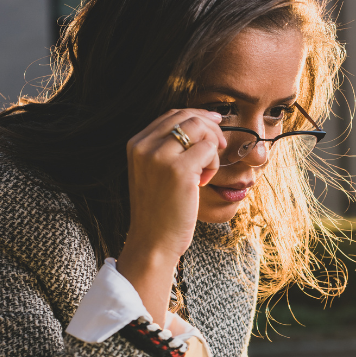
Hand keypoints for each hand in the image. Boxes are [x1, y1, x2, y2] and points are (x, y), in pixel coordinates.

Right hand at [118, 109, 225, 321]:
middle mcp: (144, 146)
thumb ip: (167, 148)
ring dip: (212, 147)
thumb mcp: (154, 172)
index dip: (197, 116)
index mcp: (136, 144)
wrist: (153, 241)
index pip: (171, 115)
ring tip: (206, 172)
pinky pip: (209, 149)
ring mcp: (160, 156)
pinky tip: (204, 182)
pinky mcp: (180, 170)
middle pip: (187, 116)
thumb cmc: (160, 210)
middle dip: (210, 128)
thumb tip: (201, 123)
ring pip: (200, 129)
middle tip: (219, 147)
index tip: (215, 124)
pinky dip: (213, 164)